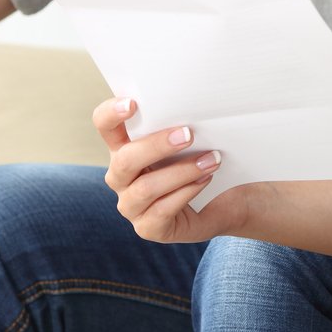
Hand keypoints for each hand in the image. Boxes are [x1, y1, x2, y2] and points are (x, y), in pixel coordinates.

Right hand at [94, 98, 241, 243]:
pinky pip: (162, 210)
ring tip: (212, 160)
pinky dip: (187, 192)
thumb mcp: (190, 141)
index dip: (111, 113)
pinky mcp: (147, 228)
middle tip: (188, 135)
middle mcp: (121, 177)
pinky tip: (206, 180)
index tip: (133, 103)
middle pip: (125, 159)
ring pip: (146, 188)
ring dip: (182, 171)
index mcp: (123, 148)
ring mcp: (131, 205)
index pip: (104, 125)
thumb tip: (190, 111)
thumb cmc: (203, 161)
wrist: (227, 200)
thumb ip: (179, 126)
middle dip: (157, 146)